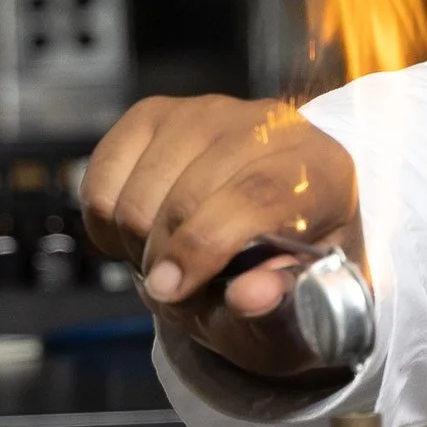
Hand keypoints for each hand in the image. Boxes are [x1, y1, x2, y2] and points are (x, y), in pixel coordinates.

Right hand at [81, 95, 363, 377]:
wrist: (271, 231)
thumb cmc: (289, 277)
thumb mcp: (297, 314)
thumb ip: (277, 312)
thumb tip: (250, 296)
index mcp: (324, 172)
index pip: (258, 193)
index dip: (205, 245)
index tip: (171, 292)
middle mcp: (271, 125)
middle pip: (189, 196)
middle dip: (169, 261)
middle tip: (183, 291)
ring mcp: (209, 113)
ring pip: (139, 195)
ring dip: (140, 247)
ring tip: (173, 259)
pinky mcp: (156, 114)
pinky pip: (101, 181)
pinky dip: (108, 225)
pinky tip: (145, 233)